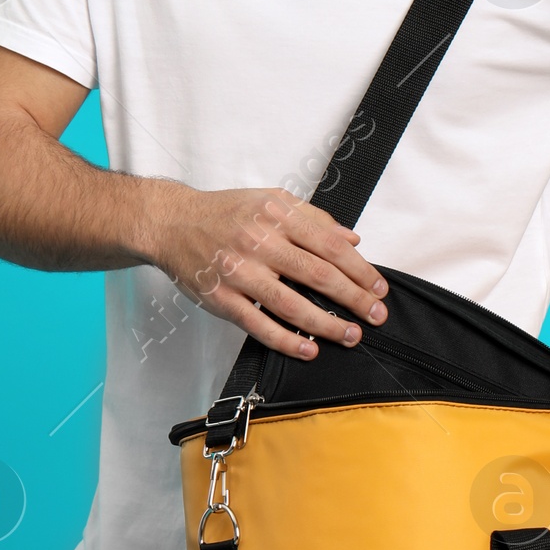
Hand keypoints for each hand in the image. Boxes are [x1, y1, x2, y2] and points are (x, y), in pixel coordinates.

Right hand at [142, 184, 387, 359]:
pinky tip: (309, 349)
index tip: (378, 287)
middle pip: (318, 275)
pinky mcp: (222, 298)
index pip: (330, 245)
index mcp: (276, 216)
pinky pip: (259, 325)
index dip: (360, 269)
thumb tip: (351, 238)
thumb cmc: (224, 212)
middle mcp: (259, 242)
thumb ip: (313, 218)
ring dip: (327, 324)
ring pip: (291, 304)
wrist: (171, 223)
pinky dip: (287, 340)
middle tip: (376, 315)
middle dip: (354, 299)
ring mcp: (239, 272)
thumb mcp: (271, 201)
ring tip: (350, 335)